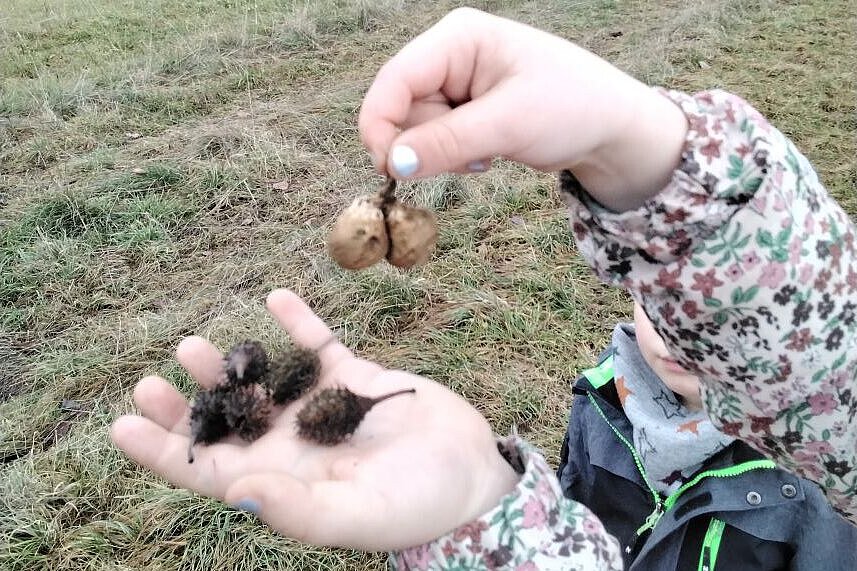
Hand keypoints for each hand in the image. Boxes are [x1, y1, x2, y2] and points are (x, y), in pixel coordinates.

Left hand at [110, 289, 519, 550]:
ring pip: (264, 382)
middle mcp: (295, 444)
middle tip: (152, 377)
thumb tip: (234, 493)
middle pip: (227, 423)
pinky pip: (318, 346)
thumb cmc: (416, 505)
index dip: (162, 452)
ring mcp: (323, 408)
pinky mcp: (355, 377)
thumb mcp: (356, 514)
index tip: (122, 424)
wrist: (472, 472)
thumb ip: (295, 509)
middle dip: (187, 405)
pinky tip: (274, 299)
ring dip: (229, 364)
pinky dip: (296, 323)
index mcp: (285, 481)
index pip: (209, 470)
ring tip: (192, 343)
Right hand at [358, 7, 687, 210]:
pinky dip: (457, 156)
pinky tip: (490, 152)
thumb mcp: (508, 125)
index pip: (395, 79)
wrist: (612, 129)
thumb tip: (393, 165)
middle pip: (402, 108)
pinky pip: (436, 140)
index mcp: (459, 37)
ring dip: (445, 153)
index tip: (389, 170)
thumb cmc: (572, 109)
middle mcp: (451, 55)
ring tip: (490, 150)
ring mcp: (457, 82)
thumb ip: (447, 143)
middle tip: (474, 155)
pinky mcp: (464, 109)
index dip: (381, 125)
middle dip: (428, 142)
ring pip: (417, 130)